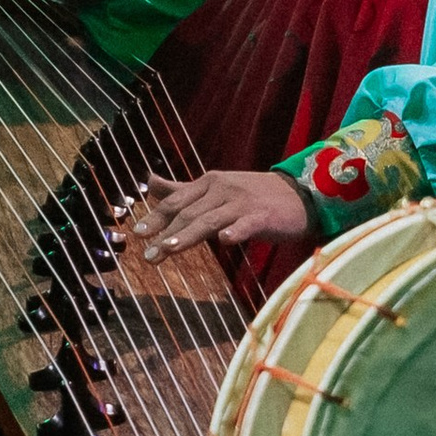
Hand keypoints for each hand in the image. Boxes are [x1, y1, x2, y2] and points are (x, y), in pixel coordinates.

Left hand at [113, 170, 315, 263]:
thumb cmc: (253, 195)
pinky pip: (246, 224)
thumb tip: (148, 181)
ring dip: (189, 234)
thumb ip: (181, 189)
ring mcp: (243, 202)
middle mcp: (222, 189)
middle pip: (189, 212)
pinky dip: (235, 231)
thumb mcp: (214, 189)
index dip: (156, 216)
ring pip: (210, 219)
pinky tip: (225, 241)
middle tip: (148, 254)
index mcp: (209, 183)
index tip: (137, 233)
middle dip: (166, 232)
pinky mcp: (263, 216)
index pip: (176, 201)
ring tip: (170, 249)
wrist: (298, 195)